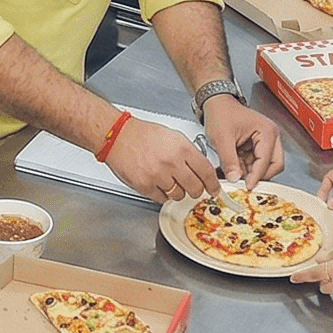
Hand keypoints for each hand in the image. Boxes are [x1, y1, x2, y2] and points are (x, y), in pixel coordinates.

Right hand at [103, 117, 221, 203]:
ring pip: (179, 195)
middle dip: (195, 190)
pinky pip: (162, 198)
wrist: (117, 135)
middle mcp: (172, 162)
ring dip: (177, 191)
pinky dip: (162, 194)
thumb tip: (202, 171)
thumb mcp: (172, 136)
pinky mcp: (145, 185)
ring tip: (168, 180)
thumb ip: (189, 153)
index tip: (214, 190)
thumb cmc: (142, 134)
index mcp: (182, 148)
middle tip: (191, 187)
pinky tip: (157, 182)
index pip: (206, 172)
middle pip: (195, 188)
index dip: (213, 184)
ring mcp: (158, 175)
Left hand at [203, 96, 284, 187]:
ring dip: (250, 172)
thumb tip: (234, 178)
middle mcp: (270, 137)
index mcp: (267, 132)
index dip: (257, 176)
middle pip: (273, 165)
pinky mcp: (257, 146)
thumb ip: (228, 160)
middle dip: (258, 175)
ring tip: (234, 172)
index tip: (247, 186)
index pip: (267, 161)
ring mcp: (265, 142)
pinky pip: (255, 162)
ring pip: (264, 166)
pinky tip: (234, 167)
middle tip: (244, 183)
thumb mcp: (221, 137)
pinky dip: (246, 167)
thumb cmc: (221, 112)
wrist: (215, 103)